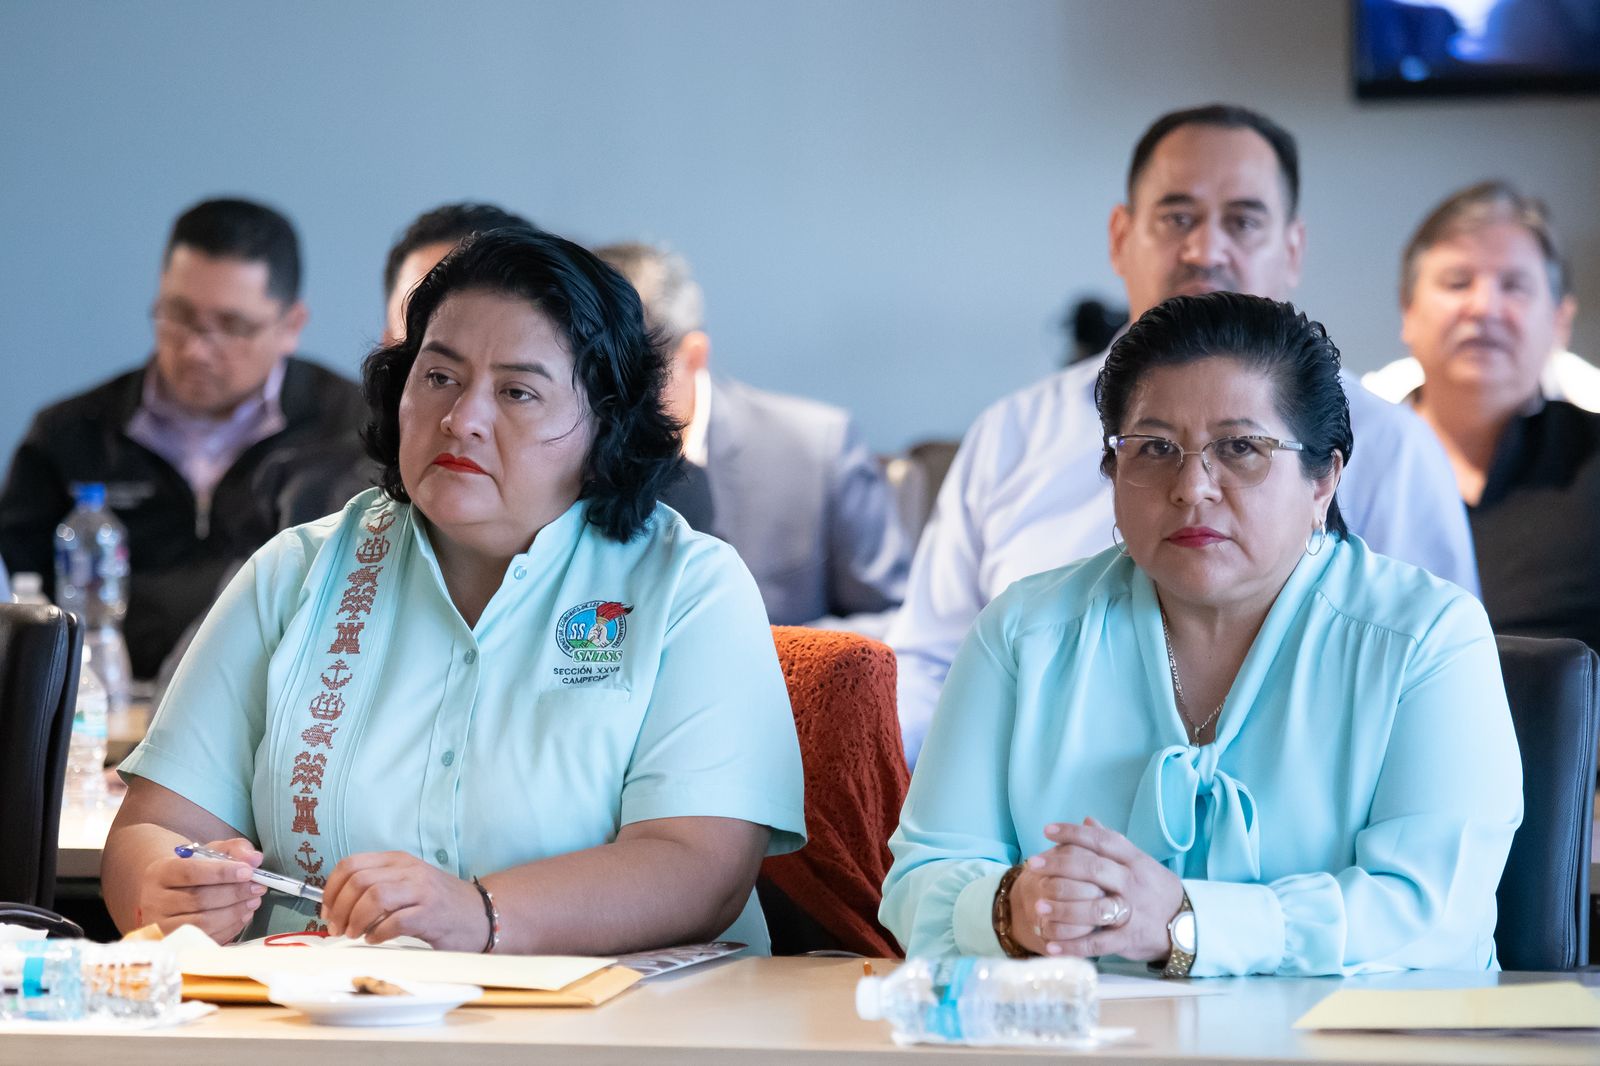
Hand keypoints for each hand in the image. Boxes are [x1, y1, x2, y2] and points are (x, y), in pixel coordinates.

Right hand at [136, 837, 264, 942]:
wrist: (169, 894)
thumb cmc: (193, 871)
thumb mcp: (211, 852)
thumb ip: (235, 850)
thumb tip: (255, 859)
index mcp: (160, 873)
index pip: (190, 872)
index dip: (222, 873)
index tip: (248, 872)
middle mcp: (154, 902)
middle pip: (199, 900)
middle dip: (234, 894)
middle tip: (258, 888)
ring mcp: (161, 927)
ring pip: (203, 923)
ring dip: (234, 912)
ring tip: (253, 901)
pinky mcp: (174, 945)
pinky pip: (206, 940)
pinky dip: (230, 928)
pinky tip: (243, 916)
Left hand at [321, 852, 488, 951]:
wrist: (482, 914)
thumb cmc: (439, 903)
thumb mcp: (406, 883)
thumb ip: (377, 885)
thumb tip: (336, 904)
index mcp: (398, 861)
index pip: (351, 864)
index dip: (331, 889)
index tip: (326, 910)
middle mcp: (409, 871)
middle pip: (358, 881)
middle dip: (339, 908)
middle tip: (337, 928)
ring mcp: (422, 891)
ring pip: (374, 897)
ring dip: (356, 920)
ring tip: (355, 934)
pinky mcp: (431, 914)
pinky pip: (394, 921)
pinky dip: (377, 933)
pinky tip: (376, 939)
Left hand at [1025, 818, 1183, 961]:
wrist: (1191, 925)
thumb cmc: (1157, 890)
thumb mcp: (1141, 863)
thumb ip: (1114, 844)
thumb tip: (1088, 820)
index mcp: (1136, 861)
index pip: (1103, 841)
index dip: (1074, 833)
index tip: (1047, 830)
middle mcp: (1133, 883)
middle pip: (1093, 869)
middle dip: (1059, 865)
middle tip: (1033, 863)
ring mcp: (1132, 911)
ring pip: (1093, 906)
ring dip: (1062, 906)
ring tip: (1037, 905)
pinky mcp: (1130, 938)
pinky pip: (1098, 943)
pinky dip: (1073, 946)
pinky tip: (1051, 946)